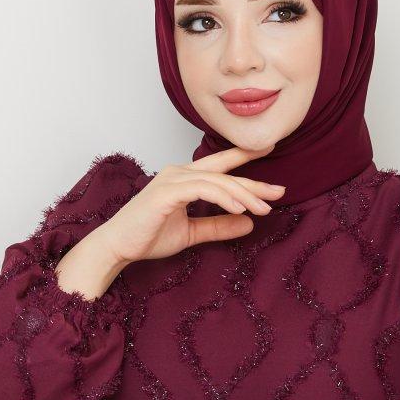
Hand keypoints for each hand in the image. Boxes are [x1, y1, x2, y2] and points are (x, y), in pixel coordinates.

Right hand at [100, 143, 286, 268]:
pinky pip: (203, 190)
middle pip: (224, 172)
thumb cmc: (148, 236)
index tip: (270, 152)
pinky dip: (224, 198)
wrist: (119, 246)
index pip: (221, 166)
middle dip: (254, 181)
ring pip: (217, 181)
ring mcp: (172, 180)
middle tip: (280, 191)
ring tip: (264, 209)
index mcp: (185, 179)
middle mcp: (179, 173)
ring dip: (243, 195)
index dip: (245, 158)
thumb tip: (248, 223)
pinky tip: (241, 209)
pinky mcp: (166, 192)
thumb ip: (218, 225)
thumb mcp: (192, 232)